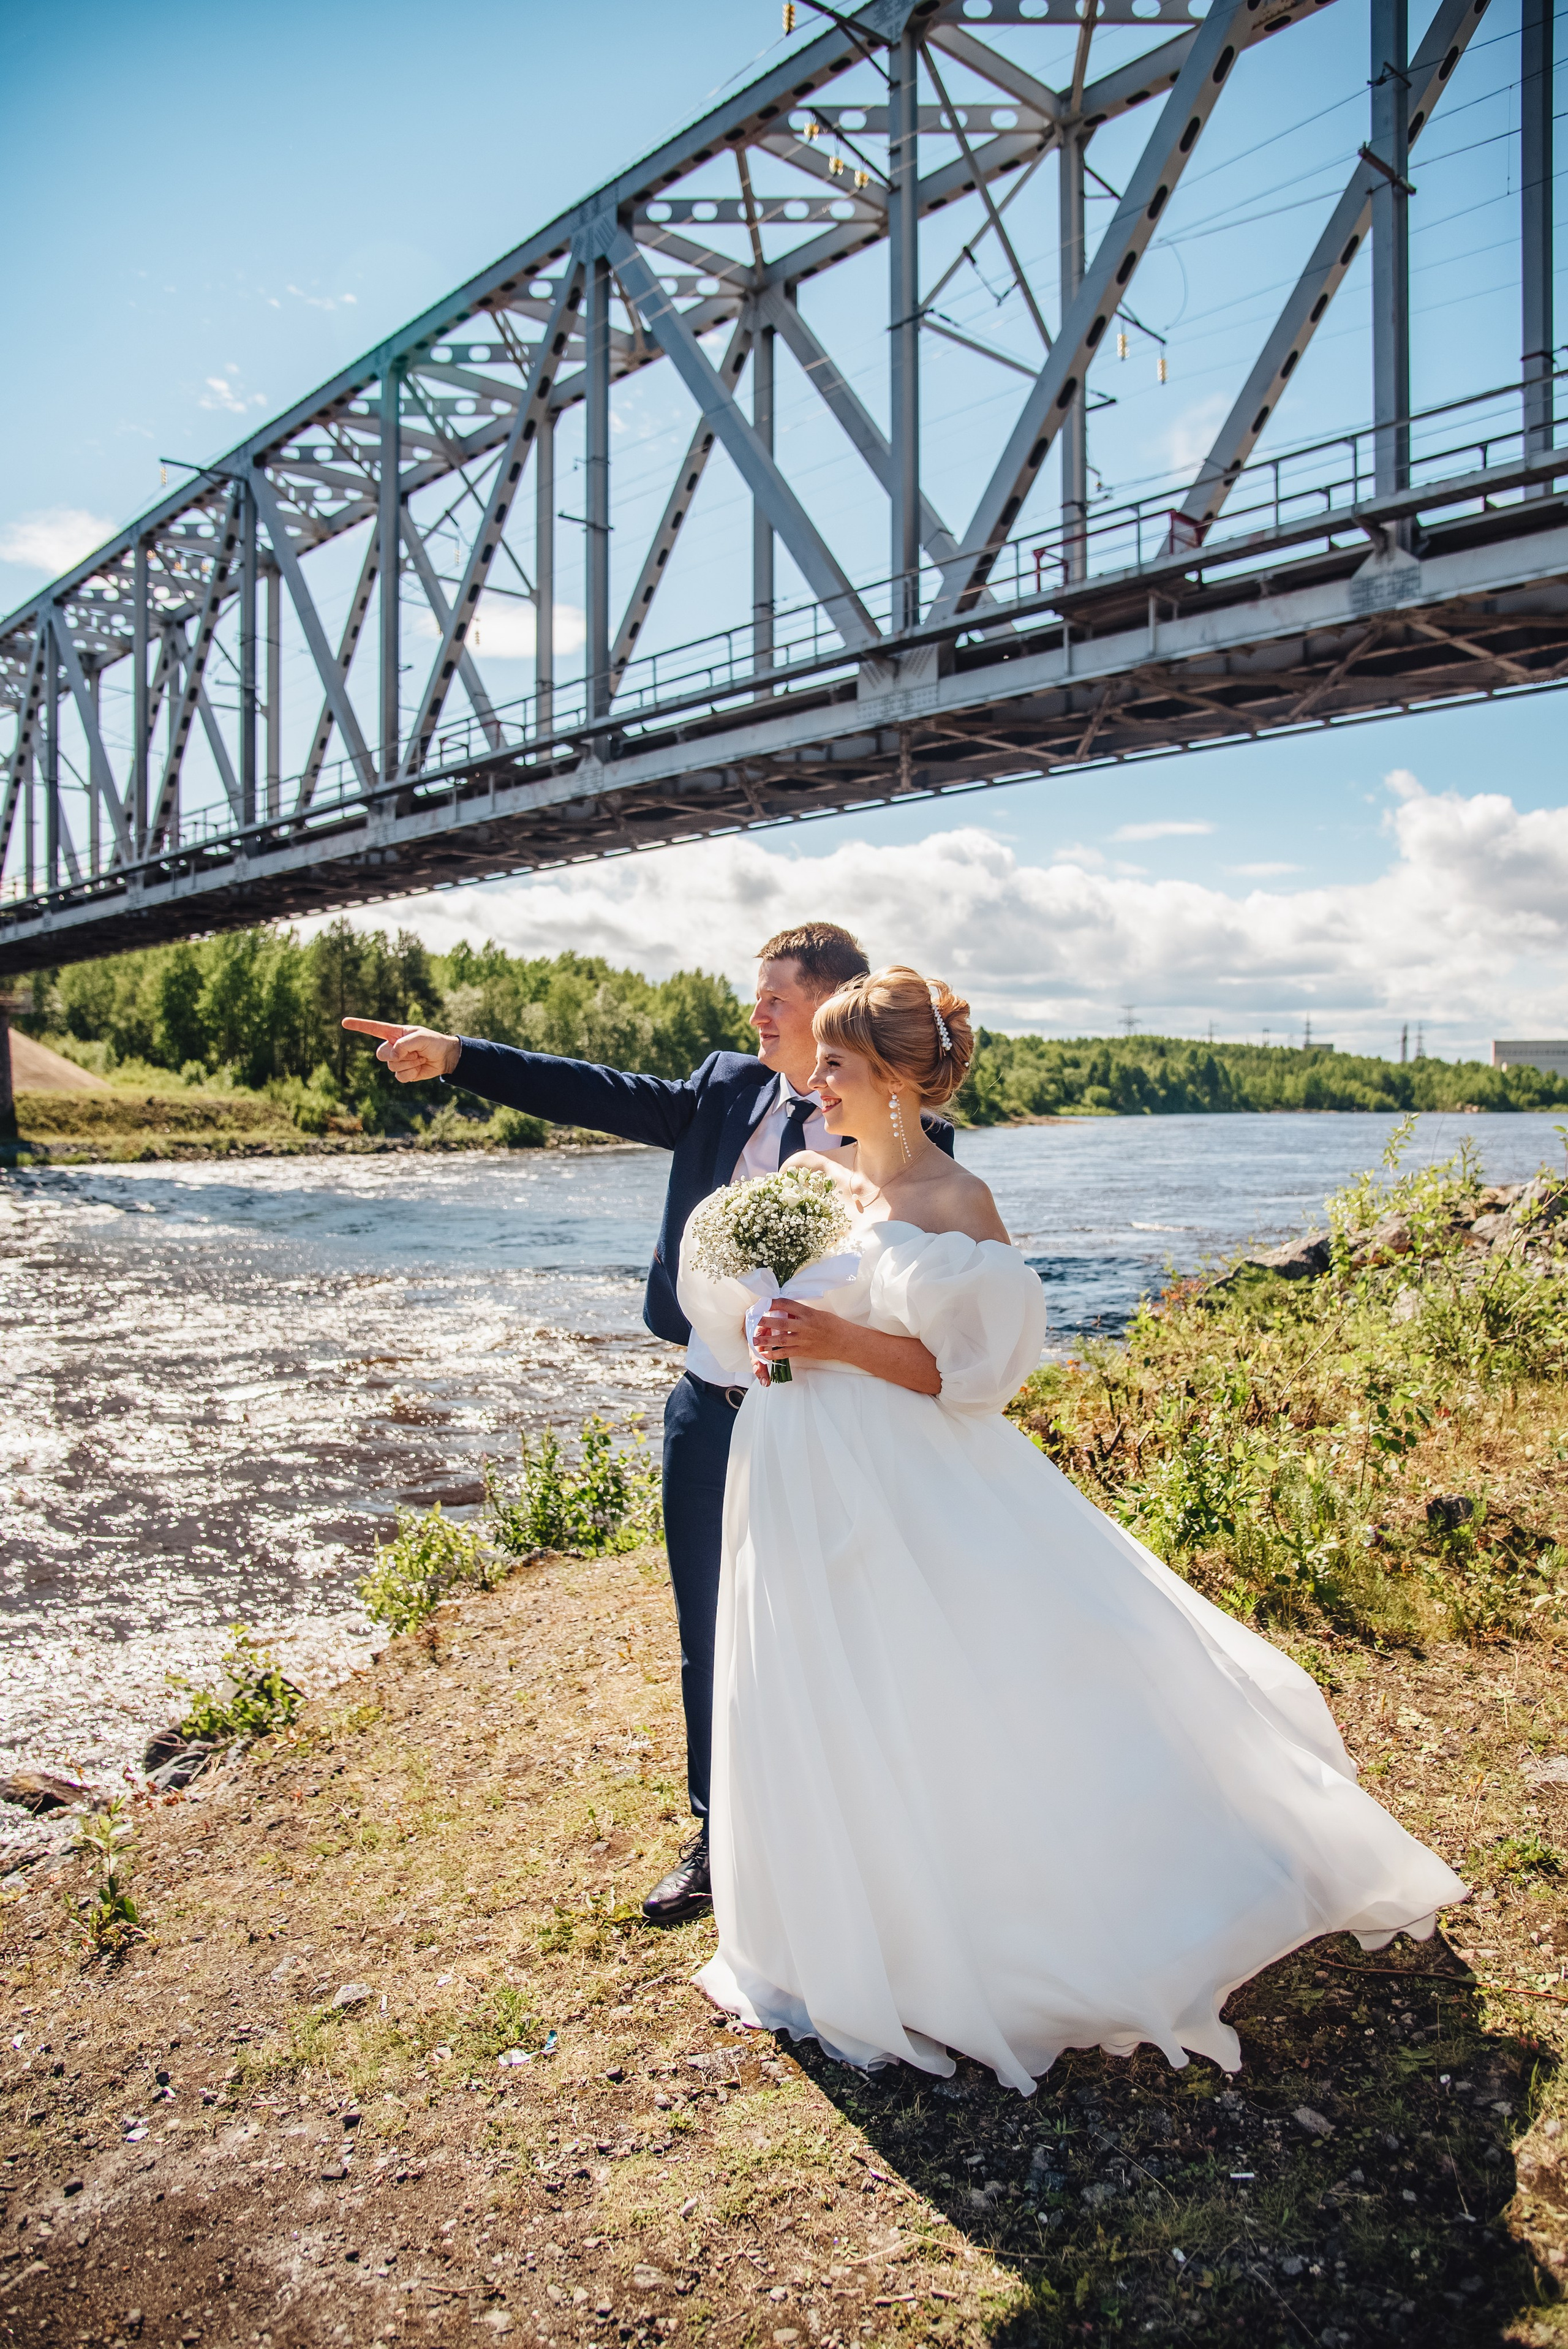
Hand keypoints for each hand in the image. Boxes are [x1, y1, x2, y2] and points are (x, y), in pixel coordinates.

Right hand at [341, 1018, 461, 1082]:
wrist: (445, 1057)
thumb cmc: (433, 1042)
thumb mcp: (420, 1037)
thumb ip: (404, 1044)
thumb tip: (392, 1055)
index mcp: (394, 1033)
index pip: (373, 1029)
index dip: (358, 1025)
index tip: (344, 1022)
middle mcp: (393, 1046)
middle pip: (381, 1054)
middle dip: (396, 1055)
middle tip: (413, 1052)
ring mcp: (397, 1060)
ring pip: (392, 1066)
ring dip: (409, 1063)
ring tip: (420, 1057)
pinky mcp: (403, 1073)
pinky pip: (399, 1076)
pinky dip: (411, 1073)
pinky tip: (419, 1067)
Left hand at [751, 1300, 854, 1370]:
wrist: (845, 1341)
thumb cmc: (834, 1325)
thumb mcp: (818, 1314)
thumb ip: (802, 1314)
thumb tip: (787, 1312)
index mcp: (808, 1313)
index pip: (787, 1305)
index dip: (774, 1303)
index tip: (764, 1302)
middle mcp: (805, 1326)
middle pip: (781, 1323)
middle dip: (765, 1322)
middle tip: (753, 1320)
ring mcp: (804, 1340)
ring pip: (781, 1340)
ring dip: (766, 1340)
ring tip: (754, 1340)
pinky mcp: (805, 1351)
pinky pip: (787, 1353)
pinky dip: (775, 1354)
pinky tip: (766, 1354)